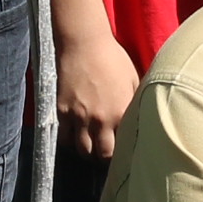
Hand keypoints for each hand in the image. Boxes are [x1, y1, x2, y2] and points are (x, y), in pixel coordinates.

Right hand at [58, 25, 141, 159]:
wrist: (84, 43)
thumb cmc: (113, 58)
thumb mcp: (133, 80)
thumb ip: (135, 104)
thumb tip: (140, 119)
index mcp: (121, 114)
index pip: (122, 147)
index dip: (122, 153)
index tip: (122, 153)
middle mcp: (100, 120)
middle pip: (101, 155)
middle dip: (104, 158)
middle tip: (105, 153)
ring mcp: (79, 117)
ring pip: (81, 150)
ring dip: (87, 151)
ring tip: (90, 147)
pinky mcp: (62, 111)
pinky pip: (64, 137)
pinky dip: (69, 141)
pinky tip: (74, 137)